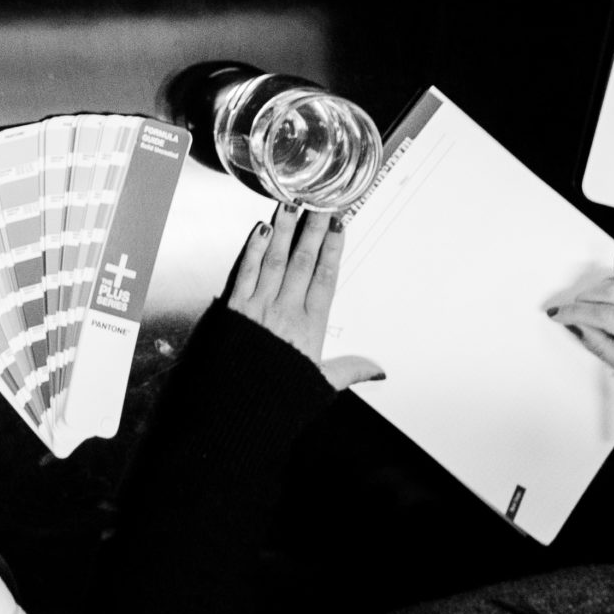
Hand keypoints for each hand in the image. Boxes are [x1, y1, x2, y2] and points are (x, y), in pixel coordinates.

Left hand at [223, 207, 383, 389]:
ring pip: (274, 260)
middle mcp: (285, 311)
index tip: (339, 225)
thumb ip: (350, 370)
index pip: (325, 277)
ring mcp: (258, 306)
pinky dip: (252, 249)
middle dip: (312, 230)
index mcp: (310, 327)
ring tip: (289, 205)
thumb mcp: (320, 386)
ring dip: (283, 231)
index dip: (333, 248)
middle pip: (302, 261)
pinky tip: (258, 230)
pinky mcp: (234, 308)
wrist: (236, 411)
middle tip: (319, 202)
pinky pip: (245, 271)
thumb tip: (379, 370)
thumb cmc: (277, 399)